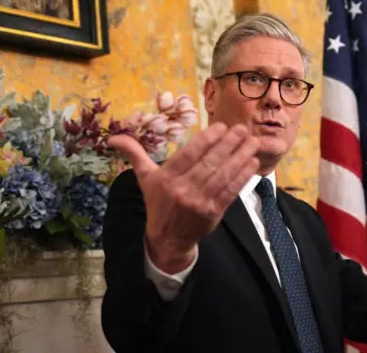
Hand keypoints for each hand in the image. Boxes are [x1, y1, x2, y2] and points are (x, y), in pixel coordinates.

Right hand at [108, 123, 259, 273]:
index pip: (189, 155)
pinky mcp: (214, 212)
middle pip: (210, 162)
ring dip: (241, 157)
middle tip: (243, 129)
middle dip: (229, 144)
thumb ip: (135, 155)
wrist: (168, 238)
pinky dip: (243, 176)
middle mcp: (183, 189)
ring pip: (223, 175)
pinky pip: (231, 191)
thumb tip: (114, 137)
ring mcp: (200, 202)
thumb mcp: (145, 179)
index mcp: (166, 179)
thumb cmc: (159, 203)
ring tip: (252, 142)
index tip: (221, 127)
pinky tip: (252, 163)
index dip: (207, 139)